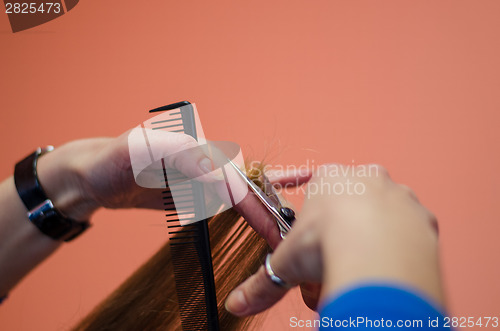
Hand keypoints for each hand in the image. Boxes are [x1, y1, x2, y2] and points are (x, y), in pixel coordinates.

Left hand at [37, 131, 311, 244]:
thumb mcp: (138, 152)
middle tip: (284, 233)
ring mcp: (199, 171)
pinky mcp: (194, 186)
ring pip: (238, 190)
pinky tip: (269, 205)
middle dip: (265, 207)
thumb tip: (221, 173)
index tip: (270, 225)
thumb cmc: (108, 162)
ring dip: (263, 207)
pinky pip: (224, 196)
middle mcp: (202, 154)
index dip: (252, 202)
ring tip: (284, 225)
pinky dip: (249, 203)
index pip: (231, 177)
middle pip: (242, 183)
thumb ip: (181, 153)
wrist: (92, 175)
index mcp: (194, 142)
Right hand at [225, 164, 442, 315]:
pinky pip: (409, 233)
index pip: (314, 184)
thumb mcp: (287, 262)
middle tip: (331, 263)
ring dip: (369, 244)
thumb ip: (262, 283)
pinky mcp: (423, 217)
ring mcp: (398, 195)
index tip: (309, 232)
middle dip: (340, 236)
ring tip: (358, 270)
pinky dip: (397, 251)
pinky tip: (386, 268)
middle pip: (350, 207)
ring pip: (381, 219)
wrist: (375, 251)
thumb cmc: (328, 241)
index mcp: (331, 178)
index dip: (309, 214)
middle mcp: (367, 178)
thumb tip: (237, 303)